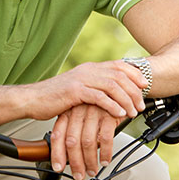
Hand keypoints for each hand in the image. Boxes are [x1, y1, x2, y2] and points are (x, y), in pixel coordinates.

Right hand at [23, 60, 147, 121]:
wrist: (33, 99)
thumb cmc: (55, 97)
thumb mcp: (78, 89)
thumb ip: (94, 88)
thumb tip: (111, 95)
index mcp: (89, 68)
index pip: (118, 65)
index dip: (134, 73)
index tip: (145, 85)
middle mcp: (87, 70)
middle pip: (119, 75)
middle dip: (134, 90)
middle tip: (141, 104)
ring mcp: (81, 79)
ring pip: (112, 85)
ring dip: (126, 99)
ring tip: (132, 112)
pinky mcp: (75, 91)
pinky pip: (99, 97)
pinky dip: (112, 106)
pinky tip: (118, 114)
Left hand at [50, 104, 123, 179]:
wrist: (117, 85)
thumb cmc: (97, 101)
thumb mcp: (81, 111)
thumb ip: (73, 128)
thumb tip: (66, 152)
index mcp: (68, 110)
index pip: (58, 134)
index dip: (57, 153)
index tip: (58, 167)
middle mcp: (78, 110)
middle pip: (72, 141)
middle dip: (75, 162)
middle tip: (79, 174)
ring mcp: (93, 111)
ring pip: (88, 142)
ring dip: (90, 161)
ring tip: (92, 170)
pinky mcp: (108, 113)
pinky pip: (105, 138)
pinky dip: (105, 153)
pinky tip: (105, 160)